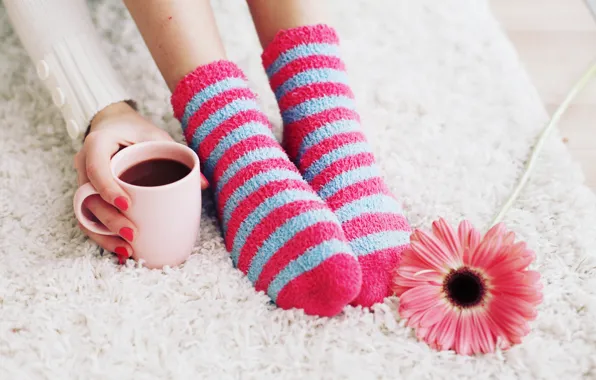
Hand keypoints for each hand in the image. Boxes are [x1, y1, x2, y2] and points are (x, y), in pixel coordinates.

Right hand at [74, 101, 207, 262]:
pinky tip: (121, 251)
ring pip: (86, 213)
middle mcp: (84, 164)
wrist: (114, 126)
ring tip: (127, 250)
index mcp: (97, 144)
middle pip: (89, 197)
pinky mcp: (89, 196)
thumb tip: (203, 185)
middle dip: (110, 219)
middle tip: (133, 233)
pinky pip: (89, 219)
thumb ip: (176, 154)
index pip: (96, 167)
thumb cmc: (136, 131)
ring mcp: (83, 183)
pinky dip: (103, 236)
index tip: (126, 204)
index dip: (107, 188)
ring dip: (104, 234)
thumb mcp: (156, 136)